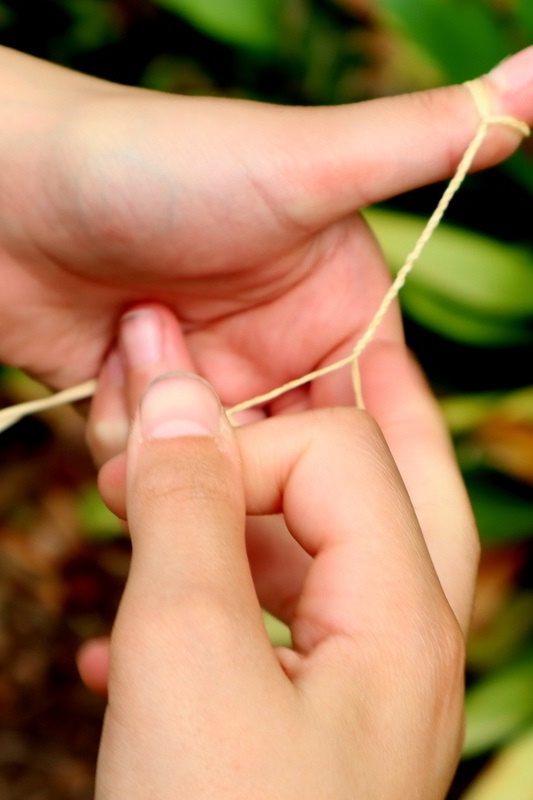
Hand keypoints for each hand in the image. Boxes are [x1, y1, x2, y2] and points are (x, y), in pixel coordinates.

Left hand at [1, 44, 531, 436]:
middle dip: (255, 468)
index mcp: (332, 305)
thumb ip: (427, 140)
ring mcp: (202, 378)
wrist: (7, 183)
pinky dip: (127, 443)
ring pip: (218, 475)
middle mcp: (272, 348)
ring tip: (136, 368)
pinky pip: (153, 468)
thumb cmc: (159, 163)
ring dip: (179, 446)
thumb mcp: (307, 161)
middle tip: (218, 454)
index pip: (373, 410)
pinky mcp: (138, 400)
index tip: (343, 501)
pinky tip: (100, 380)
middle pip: (292, 459)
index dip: (361, 459)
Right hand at [92, 367, 477, 799]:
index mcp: (399, 617)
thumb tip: (178, 396)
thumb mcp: (183, 649)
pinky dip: (218, 611)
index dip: (238, 443)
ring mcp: (364, 701)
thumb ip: (186, 508)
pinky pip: (275, 640)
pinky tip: (123, 640)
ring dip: (254, 524)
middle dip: (358, 418)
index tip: (147, 467)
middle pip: (401, 488)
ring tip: (184, 500)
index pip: (338, 452)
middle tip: (341, 355)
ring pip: (329, 565)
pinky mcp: (308, 744)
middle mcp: (405, 653)